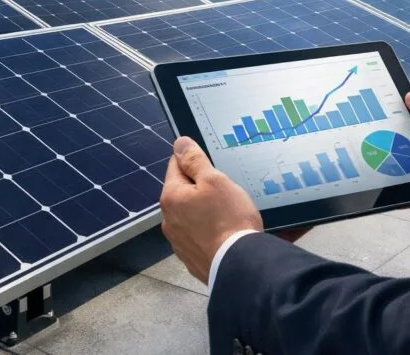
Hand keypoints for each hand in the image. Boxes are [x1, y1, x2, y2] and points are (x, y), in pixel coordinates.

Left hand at [160, 137, 263, 283]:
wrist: (239, 266)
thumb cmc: (229, 220)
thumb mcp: (214, 180)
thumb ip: (194, 160)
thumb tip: (179, 143)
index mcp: (171, 197)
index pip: (176, 165)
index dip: (194, 160)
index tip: (211, 163)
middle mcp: (169, 220)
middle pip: (185, 191)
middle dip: (203, 187)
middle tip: (226, 189)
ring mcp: (180, 241)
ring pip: (194, 214)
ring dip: (209, 210)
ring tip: (232, 212)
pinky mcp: (193, 257)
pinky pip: (202, 235)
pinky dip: (214, 231)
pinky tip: (230, 231)